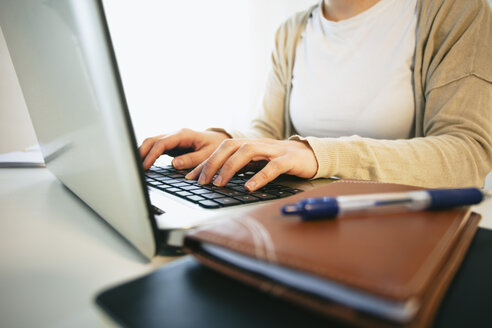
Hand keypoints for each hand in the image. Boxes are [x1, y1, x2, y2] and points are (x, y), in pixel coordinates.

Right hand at [139, 128, 228, 169]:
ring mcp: (172, 139)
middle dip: (141, 152)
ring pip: (151, 142)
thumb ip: (192, 159)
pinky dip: (148, 155)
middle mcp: (175, 135)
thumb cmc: (215, 147)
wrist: (219, 141)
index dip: (151, 155)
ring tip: (136, 168)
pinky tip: (143, 165)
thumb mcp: (208, 154)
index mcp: (183, 135)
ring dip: (142, 153)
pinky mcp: (171, 145)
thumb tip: (174, 164)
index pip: (162, 143)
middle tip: (135, 168)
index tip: (145, 166)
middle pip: (152, 140)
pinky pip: (156, 148)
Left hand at [185, 138, 317, 190]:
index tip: (190, 177)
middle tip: (201, 181)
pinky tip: (249, 187)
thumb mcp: (257, 163)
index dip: (204, 162)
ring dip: (230, 167)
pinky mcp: (289, 159)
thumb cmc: (281, 160)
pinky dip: (259, 176)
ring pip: (247, 152)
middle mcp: (258, 144)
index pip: (220, 150)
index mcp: (248, 145)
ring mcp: (273, 150)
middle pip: (229, 146)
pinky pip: (273, 166)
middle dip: (212, 163)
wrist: (312, 155)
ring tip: (219, 183)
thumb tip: (216, 180)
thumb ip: (240, 168)